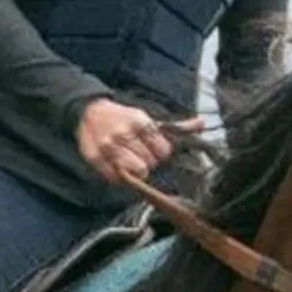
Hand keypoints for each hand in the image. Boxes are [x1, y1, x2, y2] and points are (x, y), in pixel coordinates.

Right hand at [76, 98, 203, 184]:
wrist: (88, 111)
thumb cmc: (123, 117)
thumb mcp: (148, 118)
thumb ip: (176, 127)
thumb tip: (202, 124)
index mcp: (139, 121)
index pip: (164, 151)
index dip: (160, 152)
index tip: (153, 147)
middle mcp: (123, 134)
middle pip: (150, 165)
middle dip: (147, 161)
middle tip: (139, 153)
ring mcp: (108, 147)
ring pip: (135, 174)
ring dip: (135, 170)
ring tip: (130, 160)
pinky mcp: (95, 159)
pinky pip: (116, 179)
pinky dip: (119, 175)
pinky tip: (117, 164)